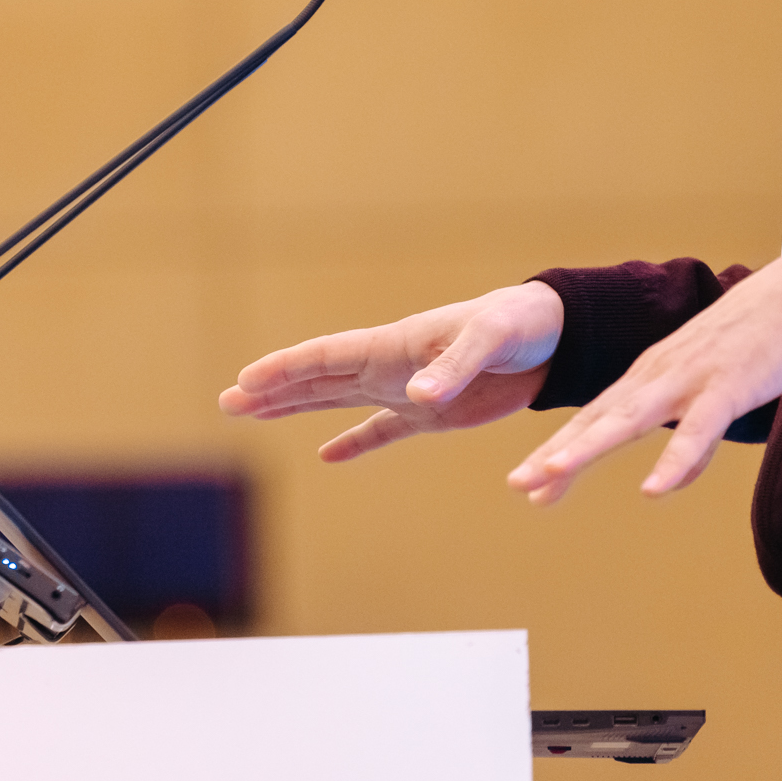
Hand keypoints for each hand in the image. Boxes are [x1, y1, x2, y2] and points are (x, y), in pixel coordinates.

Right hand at [218, 281, 565, 461]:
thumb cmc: (519, 324)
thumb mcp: (489, 340)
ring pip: (337, 399)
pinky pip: (382, 430)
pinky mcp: (433, 413)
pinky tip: (327, 456)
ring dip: (297, 407)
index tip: (245, 381)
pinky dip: (354, 442)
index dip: (285, 368)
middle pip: (318, 377)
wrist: (554, 335)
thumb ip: (454, 366)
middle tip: (227, 401)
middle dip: (273, 389)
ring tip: (253, 413)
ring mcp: (408, 388)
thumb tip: (420, 396)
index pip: (327, 355)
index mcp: (396, 344)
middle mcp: (392, 365)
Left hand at [507, 248, 781, 504]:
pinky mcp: (727, 387)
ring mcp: (689, 379)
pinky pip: (698, 431)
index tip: (526, 485)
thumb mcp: (710, 394)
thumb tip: (667, 483)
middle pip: (598, 419)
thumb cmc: (755, 345)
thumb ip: (688, 438)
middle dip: (555, 453)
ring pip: (630, 419)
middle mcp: (658, 376)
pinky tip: (653, 490)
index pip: (594, 419)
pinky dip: (675, 461)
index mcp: (651, 376)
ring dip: (588, 447)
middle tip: (516, 484)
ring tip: (552, 473)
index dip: (559, 451)